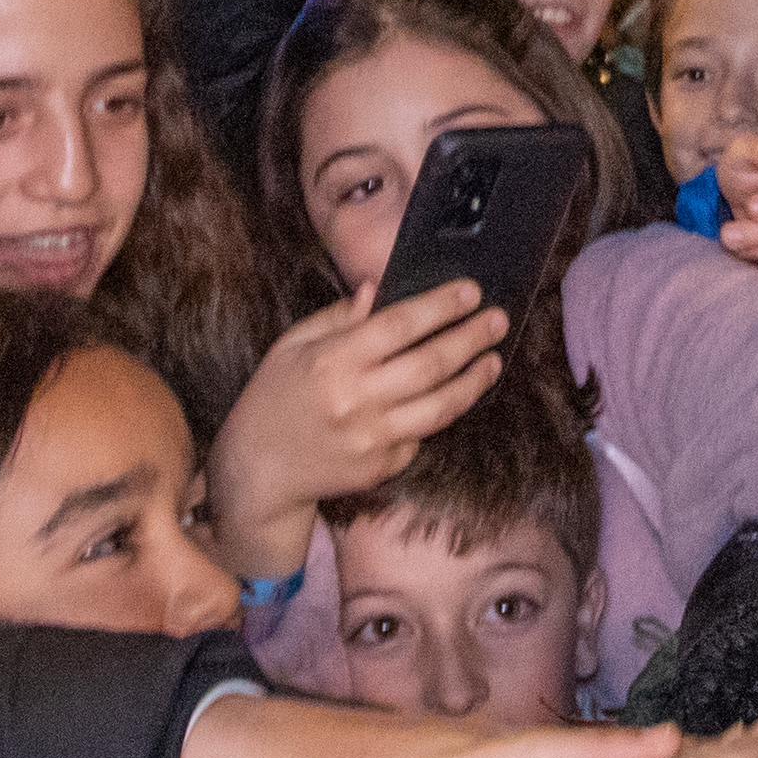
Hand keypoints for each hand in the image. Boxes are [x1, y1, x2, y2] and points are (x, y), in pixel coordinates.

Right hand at [204, 281, 511, 575]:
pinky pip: (423, 435)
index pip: (399, 326)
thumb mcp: (293, 345)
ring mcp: (373, 439)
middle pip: (430, 364)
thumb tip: (379, 287)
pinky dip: (441, 414)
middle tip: (497, 319)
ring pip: (441, 406)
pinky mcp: (382, 467)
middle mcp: (357, 401)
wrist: (259, 470)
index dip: (440, 306)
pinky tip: (456, 394)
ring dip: (474, 381)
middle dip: (471, 338)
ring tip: (493, 359)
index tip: (471, 291)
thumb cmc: (274, 397)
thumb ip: (339, 317)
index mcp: (332, 362)